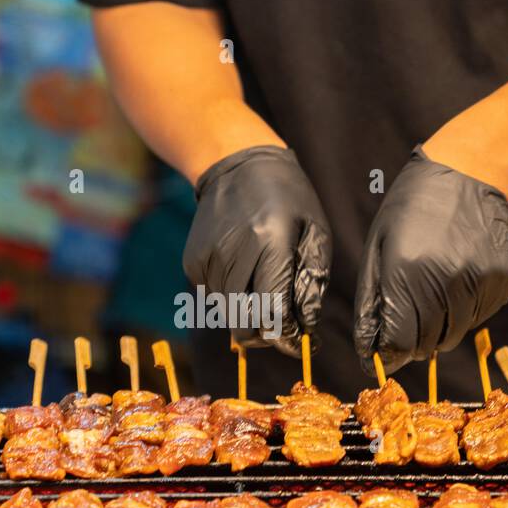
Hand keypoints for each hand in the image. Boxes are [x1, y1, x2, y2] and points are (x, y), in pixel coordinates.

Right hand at [183, 146, 330, 356]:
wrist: (236, 163)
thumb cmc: (288, 198)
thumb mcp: (314, 233)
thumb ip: (312, 282)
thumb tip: (306, 327)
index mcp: (271, 243)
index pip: (275, 312)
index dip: (288, 338)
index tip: (299, 343)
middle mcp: (234, 252)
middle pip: (245, 323)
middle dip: (265, 335)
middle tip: (281, 328)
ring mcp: (209, 257)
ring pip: (227, 314)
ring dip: (248, 313)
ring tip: (263, 287)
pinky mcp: (193, 260)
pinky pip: (212, 296)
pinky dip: (230, 295)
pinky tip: (242, 269)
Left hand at [354, 148, 507, 374]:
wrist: (467, 172)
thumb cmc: (411, 209)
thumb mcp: (378, 247)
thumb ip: (371, 302)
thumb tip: (367, 350)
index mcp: (406, 270)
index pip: (399, 341)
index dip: (389, 355)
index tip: (383, 356)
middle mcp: (445, 278)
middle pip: (427, 343)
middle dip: (411, 344)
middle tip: (405, 325)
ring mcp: (478, 279)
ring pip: (454, 333)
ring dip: (438, 328)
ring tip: (430, 296)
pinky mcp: (501, 278)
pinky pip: (479, 316)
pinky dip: (463, 311)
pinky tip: (455, 282)